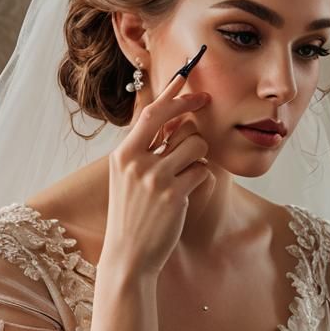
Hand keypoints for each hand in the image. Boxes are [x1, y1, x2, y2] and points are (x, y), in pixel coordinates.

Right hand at [102, 69, 212, 277]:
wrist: (128, 256)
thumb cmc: (132, 216)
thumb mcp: (128, 178)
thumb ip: (147, 150)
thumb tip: (175, 122)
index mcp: (122, 154)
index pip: (150, 112)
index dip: (171, 91)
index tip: (186, 74)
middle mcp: (135, 161)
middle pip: (175, 119)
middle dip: (193, 108)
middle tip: (207, 101)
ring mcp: (154, 177)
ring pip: (195, 144)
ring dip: (199, 155)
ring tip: (187, 172)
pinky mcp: (174, 194)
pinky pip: (203, 170)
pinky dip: (201, 177)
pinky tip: (189, 191)